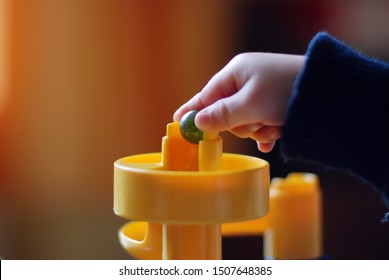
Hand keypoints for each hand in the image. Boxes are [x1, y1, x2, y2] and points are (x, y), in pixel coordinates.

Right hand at [173, 52, 304, 151]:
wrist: (331, 92)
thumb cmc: (287, 92)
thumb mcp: (250, 105)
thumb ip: (221, 115)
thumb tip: (197, 122)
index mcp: (236, 73)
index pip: (206, 95)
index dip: (192, 110)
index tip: (177, 123)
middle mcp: (247, 81)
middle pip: (226, 112)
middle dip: (239, 125)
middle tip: (255, 124)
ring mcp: (262, 93)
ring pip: (245, 121)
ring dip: (258, 128)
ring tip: (274, 125)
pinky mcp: (276, 104)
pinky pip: (261, 122)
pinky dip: (267, 131)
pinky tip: (275, 135)